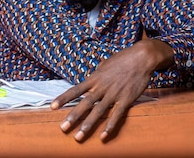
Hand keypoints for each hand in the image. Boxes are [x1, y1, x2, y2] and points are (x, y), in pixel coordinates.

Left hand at [50, 39, 173, 141]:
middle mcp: (102, 87)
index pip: (75, 90)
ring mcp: (114, 94)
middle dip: (73, 117)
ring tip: (79, 137)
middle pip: (84, 104)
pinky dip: (109, 126)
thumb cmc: (123, 59)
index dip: (63, 99)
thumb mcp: (105, 64)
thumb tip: (92, 77)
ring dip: (88, 125)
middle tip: (62, 128)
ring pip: (98, 112)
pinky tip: (103, 136)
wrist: (141, 57)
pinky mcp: (126, 99)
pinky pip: (117, 115)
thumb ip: (98, 74)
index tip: (52, 107)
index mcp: (95, 78)